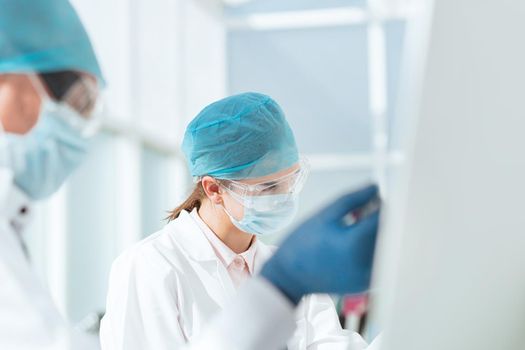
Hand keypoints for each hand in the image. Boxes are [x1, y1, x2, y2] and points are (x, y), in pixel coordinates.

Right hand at [260, 185, 379, 304]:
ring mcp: (368, 277)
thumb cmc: (302, 243)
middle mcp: (366, 264)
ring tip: (355, 229)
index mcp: (354, 244)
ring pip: (386, 247)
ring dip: (377, 234)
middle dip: (381, 219)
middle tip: (363, 213)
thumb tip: (376, 187)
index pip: (383, 218)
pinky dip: (372, 248)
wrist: (290, 277)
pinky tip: (353, 245)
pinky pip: (379, 260)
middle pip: (388, 234)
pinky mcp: (367, 284)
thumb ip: (352, 199)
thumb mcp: (324, 215)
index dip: (382, 205)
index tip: (376, 198)